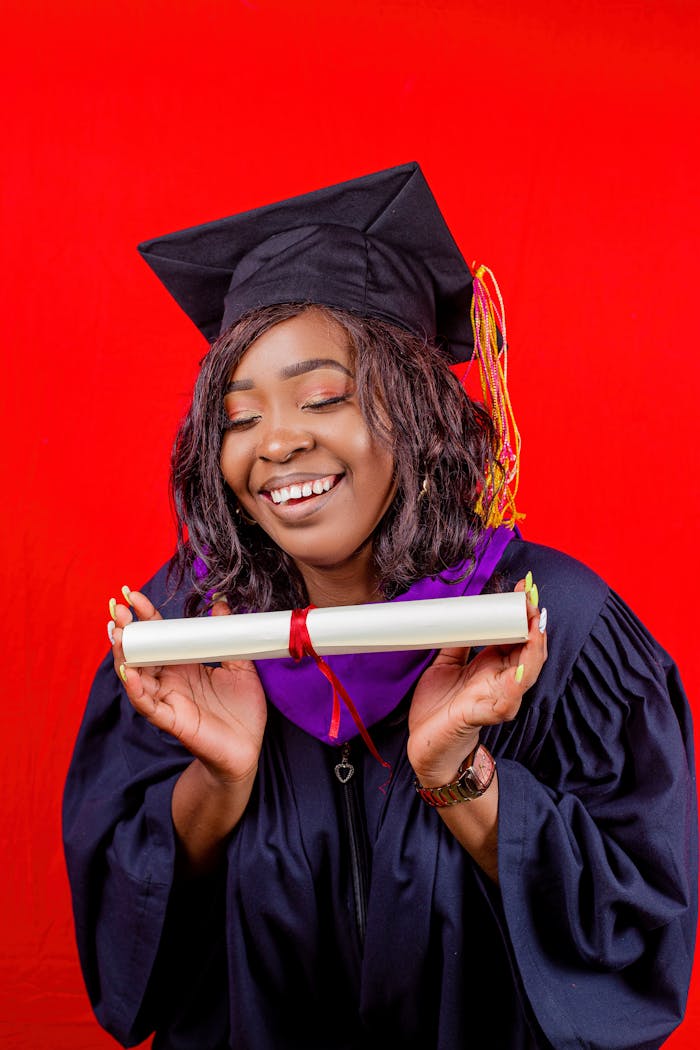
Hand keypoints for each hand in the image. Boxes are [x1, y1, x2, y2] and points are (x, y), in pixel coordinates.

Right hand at [110, 589, 266, 786]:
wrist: (248, 748)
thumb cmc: (242, 710)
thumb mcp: (241, 666)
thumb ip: (228, 636)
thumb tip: (220, 604)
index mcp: (184, 664)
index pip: (159, 635)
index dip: (146, 616)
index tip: (134, 595)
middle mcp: (170, 679)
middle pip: (141, 651)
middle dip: (127, 631)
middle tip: (119, 608)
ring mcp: (167, 699)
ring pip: (136, 675)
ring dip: (125, 655)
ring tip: (118, 635)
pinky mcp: (171, 720)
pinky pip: (148, 704)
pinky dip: (136, 689)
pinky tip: (130, 673)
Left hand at [407, 579, 546, 786]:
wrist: (425, 745)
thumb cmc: (438, 708)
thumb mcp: (445, 664)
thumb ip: (457, 641)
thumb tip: (461, 613)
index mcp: (492, 666)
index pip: (515, 635)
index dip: (519, 613)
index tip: (522, 589)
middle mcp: (502, 680)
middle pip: (528, 648)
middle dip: (533, 622)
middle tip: (530, 598)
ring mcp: (499, 697)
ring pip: (528, 670)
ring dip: (534, 646)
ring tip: (535, 624)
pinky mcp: (489, 713)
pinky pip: (510, 696)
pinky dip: (520, 679)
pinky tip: (523, 664)